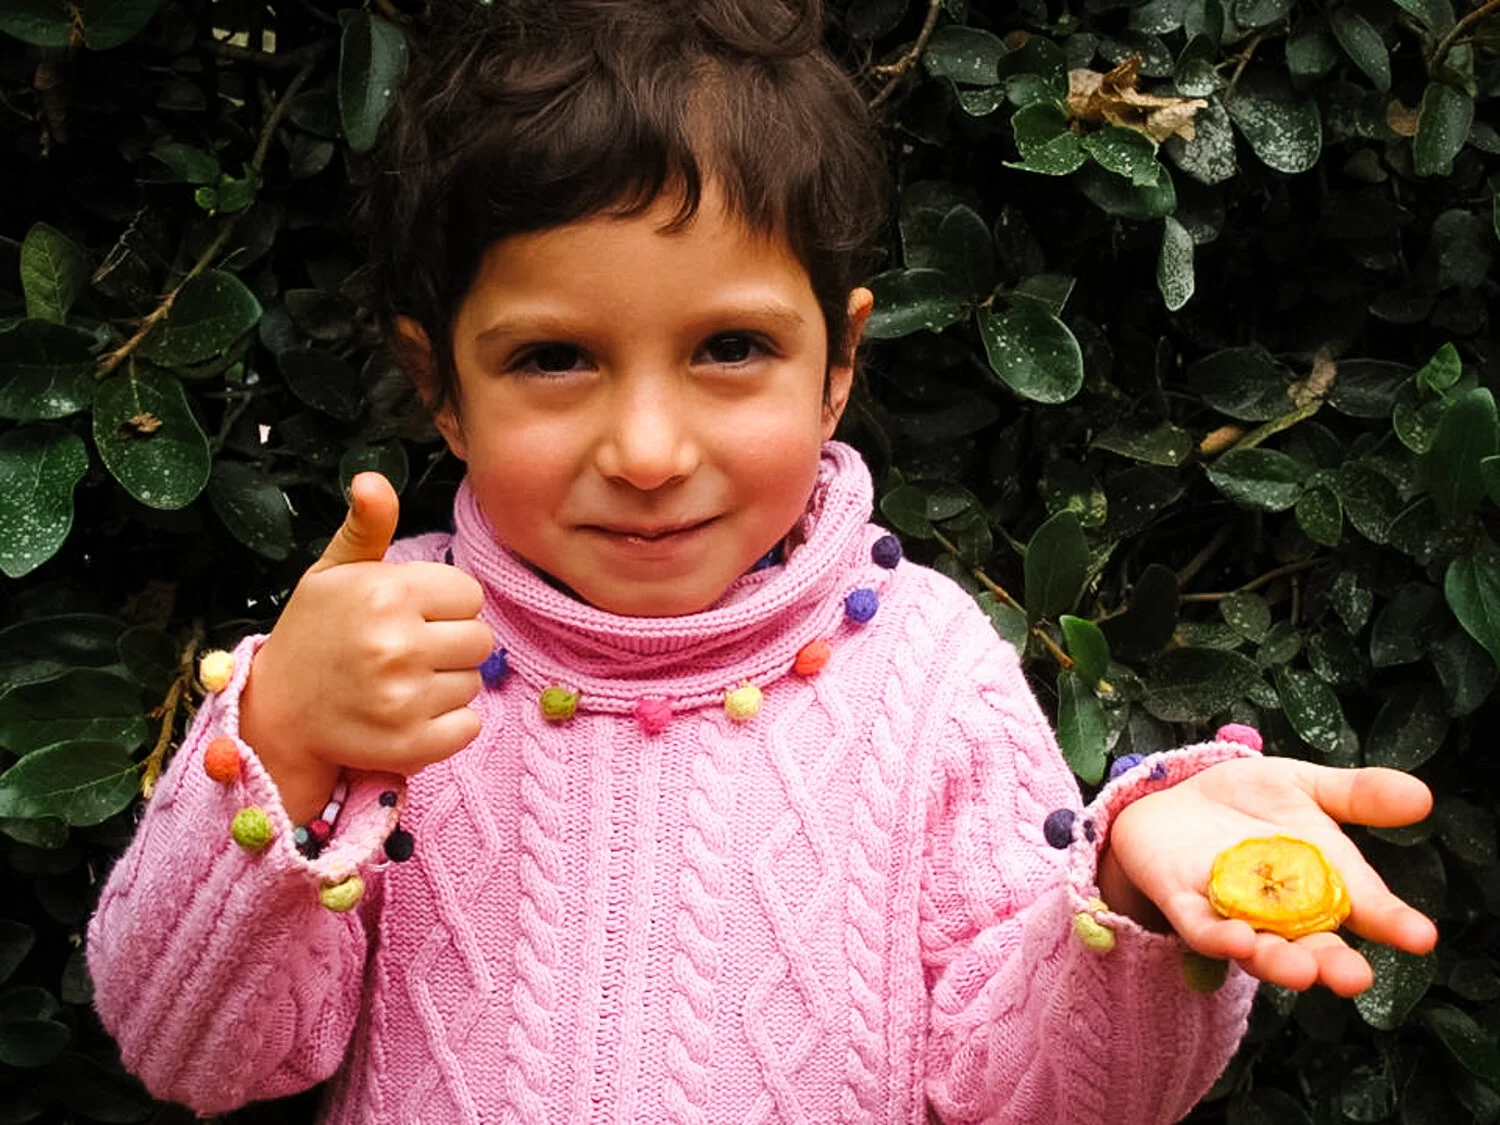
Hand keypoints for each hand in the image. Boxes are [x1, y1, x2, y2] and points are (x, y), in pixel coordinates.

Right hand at [240, 472, 492, 821]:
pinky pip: (469, 726)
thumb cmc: (312, 636)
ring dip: (445, 684)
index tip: (411, 615)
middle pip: (480, 639)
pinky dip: (448, 725)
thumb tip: (374, 479)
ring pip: (474, 683)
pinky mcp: (411, 745)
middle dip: (450, 644)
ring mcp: (405, 699)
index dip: (444, 605)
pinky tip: (410, 714)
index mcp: (387, 593)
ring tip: (401, 683)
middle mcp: (399, 645)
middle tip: (406, 652)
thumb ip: (367, 526)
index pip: (469, 594)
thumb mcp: (333, 573)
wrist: (276, 716)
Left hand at [1104, 757, 1437, 995]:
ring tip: (1302, 971)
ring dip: (1279, 962)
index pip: (1364, 907)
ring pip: (1260, 948)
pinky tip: (1237, 940)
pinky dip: (1219, 937)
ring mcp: (1234, 912)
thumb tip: (1423, 795)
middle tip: (1355, 977)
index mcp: (1323, 883)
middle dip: (1333, 964)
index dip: (1392, 922)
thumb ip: (1357, 795)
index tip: (1420, 936)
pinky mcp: (1185, 905)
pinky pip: (1202, 928)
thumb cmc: (1248, 801)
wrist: (1176, 796)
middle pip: (1313, 945)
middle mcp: (1283, 911)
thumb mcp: (1303, 787)